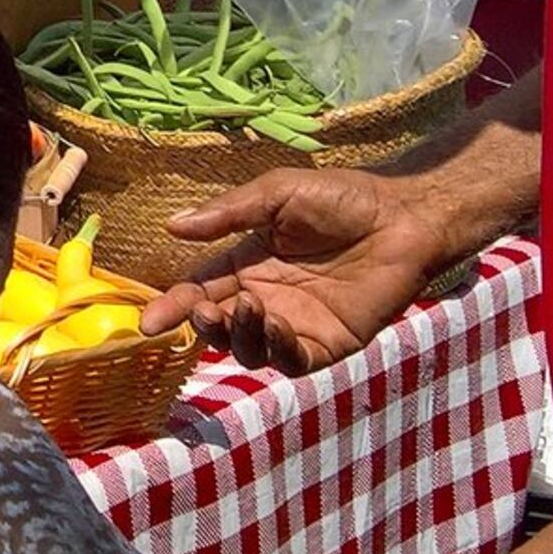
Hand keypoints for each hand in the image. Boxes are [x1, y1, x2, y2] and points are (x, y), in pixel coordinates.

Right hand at [136, 166, 449, 371]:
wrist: (402, 217)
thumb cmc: (342, 197)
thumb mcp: (277, 193)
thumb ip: (228, 212)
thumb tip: (172, 225)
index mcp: (249, 264)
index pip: (201, 289)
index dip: (174, 306)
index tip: (149, 323)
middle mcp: (266, 299)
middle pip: (219, 326)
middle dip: (202, 324)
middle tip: (202, 310)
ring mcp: (296, 325)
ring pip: (249, 350)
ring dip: (237, 336)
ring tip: (248, 307)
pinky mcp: (329, 344)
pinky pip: (291, 360)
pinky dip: (276, 349)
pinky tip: (275, 324)